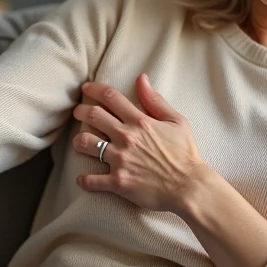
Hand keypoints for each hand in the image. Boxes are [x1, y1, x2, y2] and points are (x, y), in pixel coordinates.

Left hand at [72, 73, 210, 212]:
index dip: (94, 90)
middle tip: (77, 113)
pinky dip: (84, 180)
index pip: (111, 97)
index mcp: (140, 121)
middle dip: (81, 112)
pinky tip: (82, 179)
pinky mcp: (118, 182)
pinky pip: (92, 180)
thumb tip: (141, 79)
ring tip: (78, 142)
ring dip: (78, 141)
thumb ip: (155, 100)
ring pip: (86, 143)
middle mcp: (126, 137)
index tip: (86, 89)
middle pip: (93, 116)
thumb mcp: (176, 121)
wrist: (189, 186)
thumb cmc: (185, 154)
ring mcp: (120, 160)